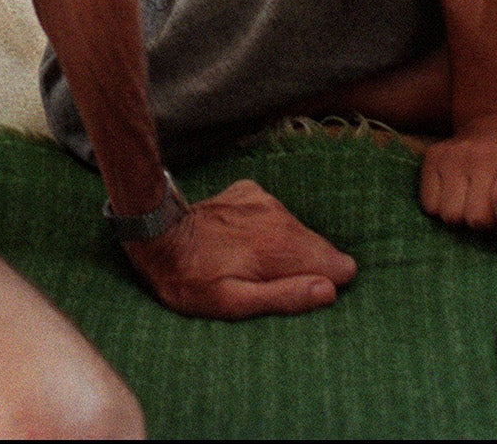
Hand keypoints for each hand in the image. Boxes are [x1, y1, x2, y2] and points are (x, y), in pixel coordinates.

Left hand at [122, 179, 357, 317]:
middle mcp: (280, 217)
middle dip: (304, 268)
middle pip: (319, 249)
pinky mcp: (249, 192)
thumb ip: (285, 297)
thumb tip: (329, 290)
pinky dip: (265, 229)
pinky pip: (274, 215)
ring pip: (297, 232)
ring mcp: (264, 200)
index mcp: (282, 247)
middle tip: (267, 282)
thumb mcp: (234, 304)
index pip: (341, 266)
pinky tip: (241, 242)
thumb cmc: (191, 280)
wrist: (156, 236)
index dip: (324, 285)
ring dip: (283, 250)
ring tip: (251, 264)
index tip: (298, 293)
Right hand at [420, 108, 496, 250]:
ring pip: (452, 217)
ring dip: (468, 222)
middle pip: (478, 218)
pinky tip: (463, 198)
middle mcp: (482, 153)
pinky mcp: (433, 158)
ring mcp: (453, 155)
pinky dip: (446, 211)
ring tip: (481, 205)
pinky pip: (430, 207)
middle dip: (493, 229)